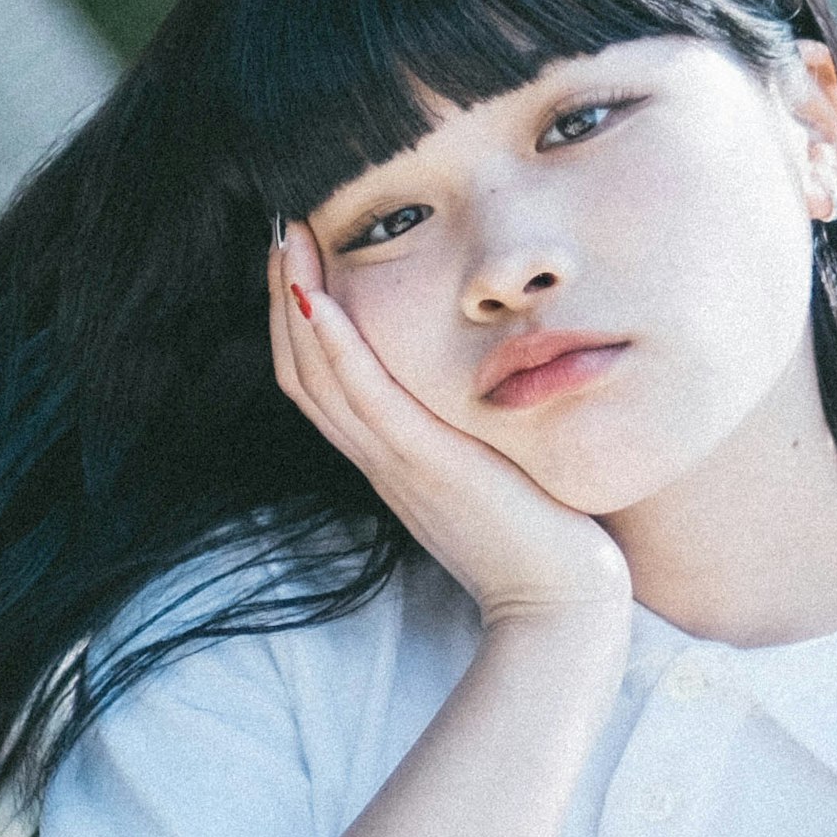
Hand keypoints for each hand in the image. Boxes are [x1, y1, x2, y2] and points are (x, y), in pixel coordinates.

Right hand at [270, 223, 630, 628]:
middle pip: (302, 371)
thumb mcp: (495, 470)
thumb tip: (492, 381)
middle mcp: (380, 459)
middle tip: (278, 230)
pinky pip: (365, 399)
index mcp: (391, 458)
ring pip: (318, 377)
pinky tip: (316, 299)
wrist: (559, 605)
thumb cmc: (543, 539)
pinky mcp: (426, 464)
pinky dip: (335, 347)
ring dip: (294, 303)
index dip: (299, 320)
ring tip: (286, 240)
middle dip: (283, 296)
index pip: (321, 381)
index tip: (300, 257)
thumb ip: (475, 430)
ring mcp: (397, 463)